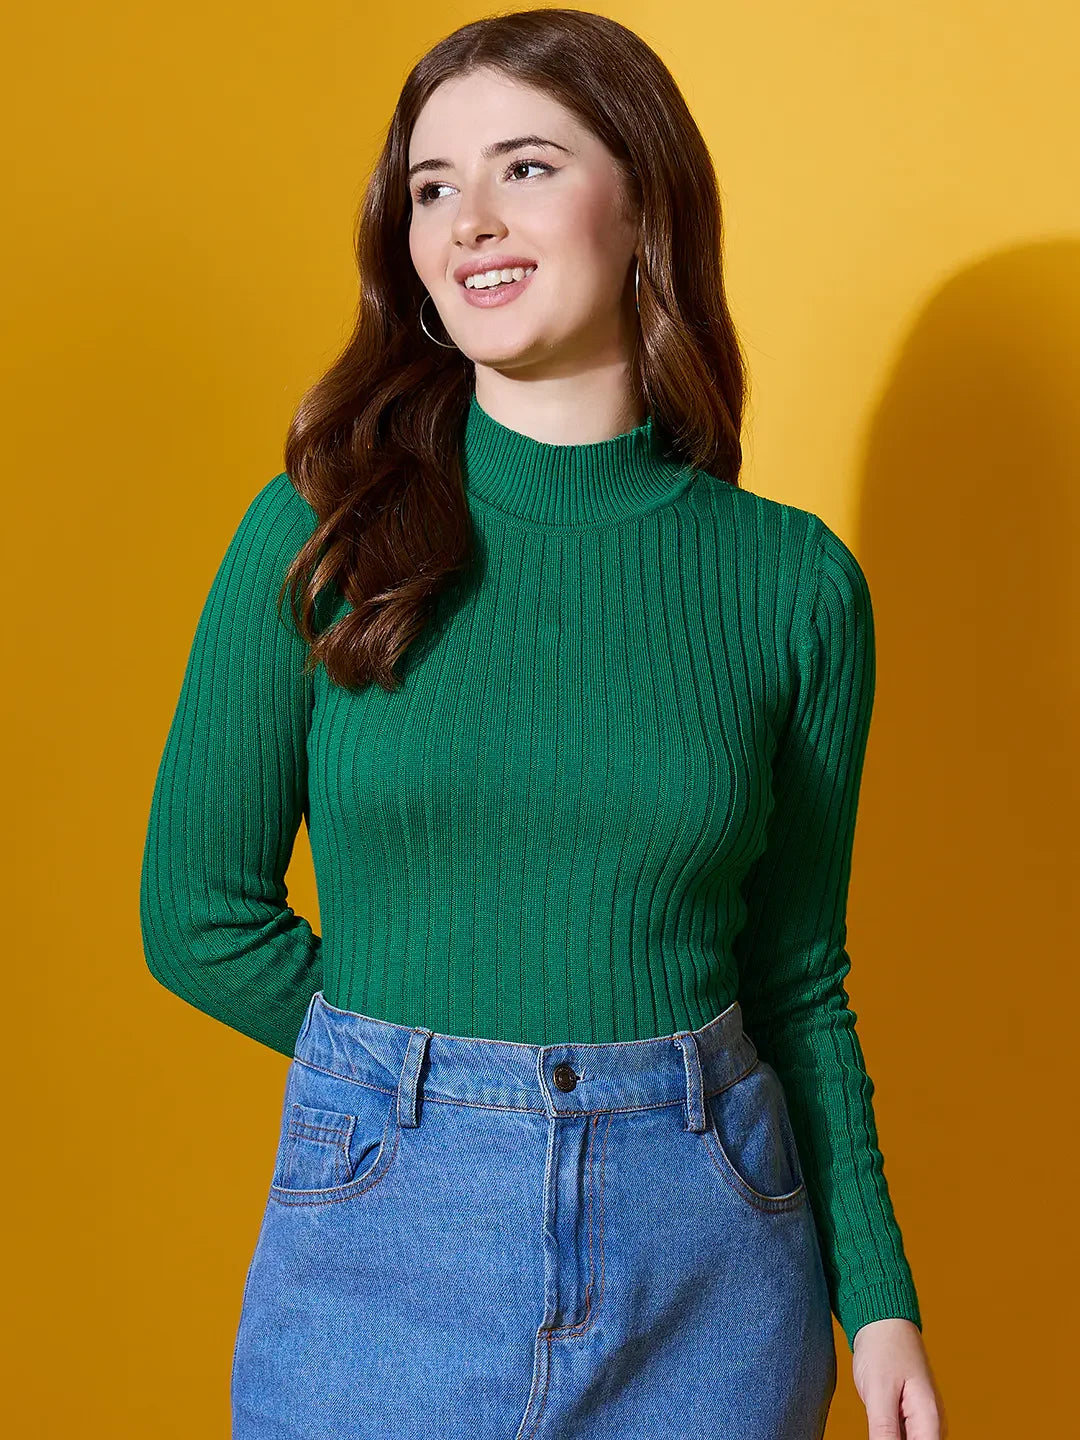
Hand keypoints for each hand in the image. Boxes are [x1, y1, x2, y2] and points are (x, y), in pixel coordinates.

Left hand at [851, 1318, 946, 1438]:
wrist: (881, 1320)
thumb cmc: (882, 1348)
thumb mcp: (878, 1391)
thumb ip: (883, 1430)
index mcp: (930, 1418)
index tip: (882, 1435)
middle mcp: (931, 1422)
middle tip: (876, 1426)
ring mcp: (921, 1419)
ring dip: (891, 1438)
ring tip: (878, 1420)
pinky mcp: (908, 1415)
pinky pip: (903, 1436)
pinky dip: (889, 1436)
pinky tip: (876, 1429)